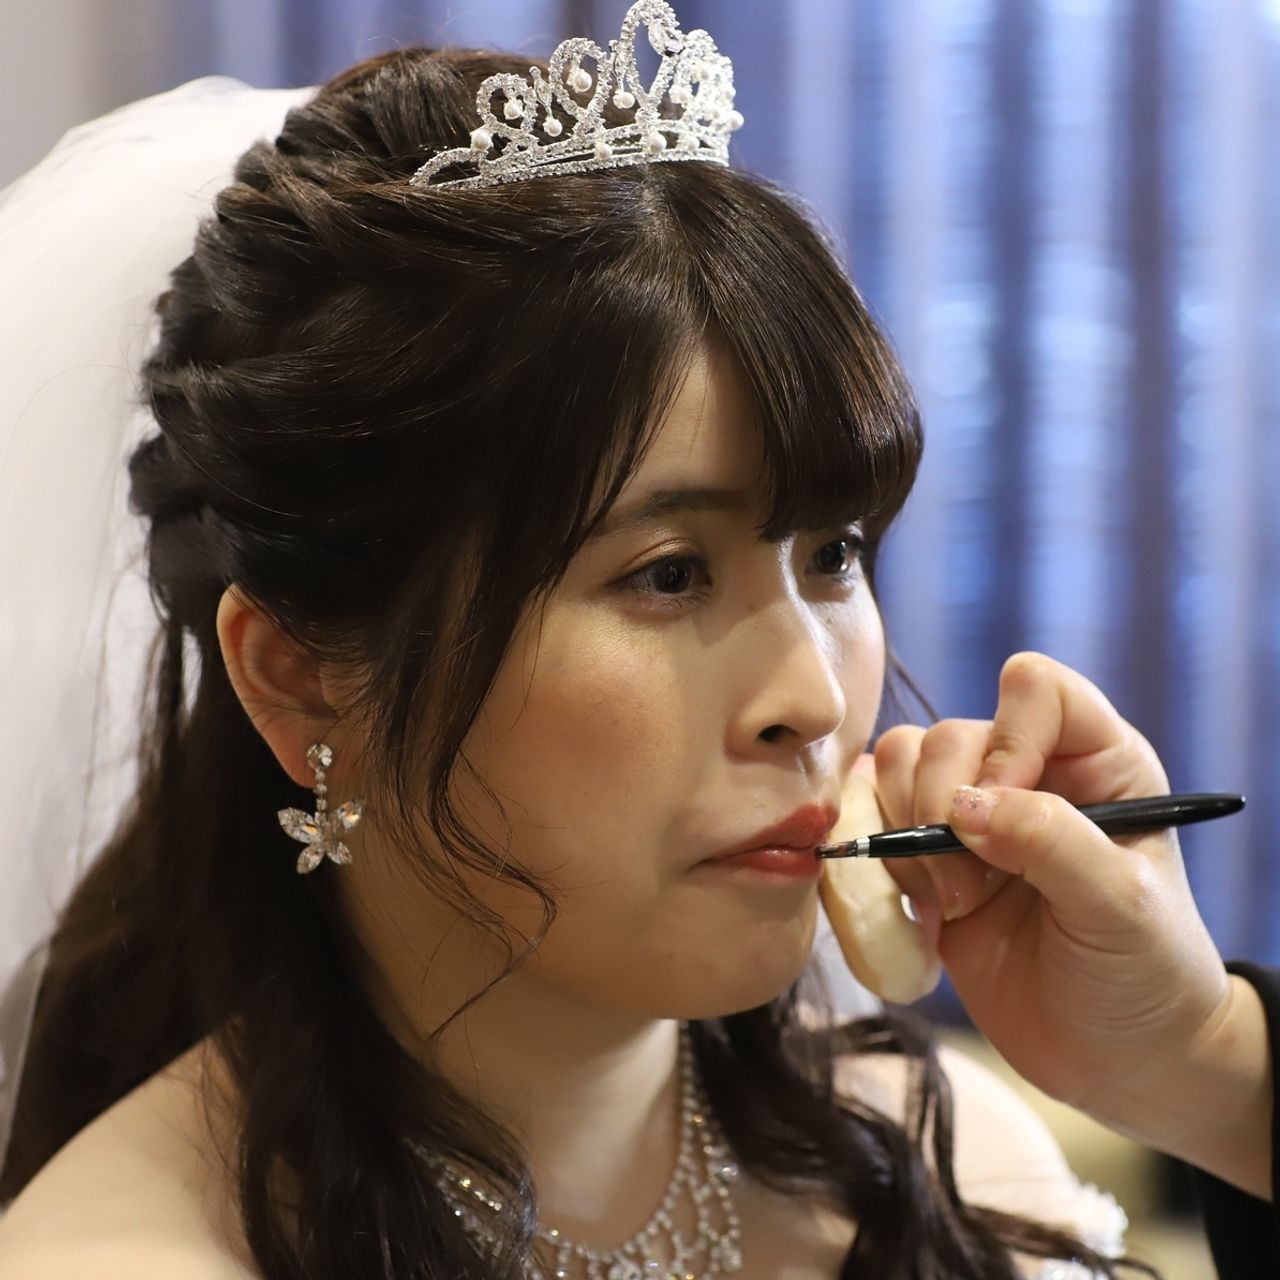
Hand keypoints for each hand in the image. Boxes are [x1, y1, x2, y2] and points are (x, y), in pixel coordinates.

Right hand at [871, 652, 1233, 1122]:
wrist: (1118, 1062)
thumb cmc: (1146, 976)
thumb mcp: (1119, 907)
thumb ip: (1049, 841)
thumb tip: (962, 807)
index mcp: (1095, 763)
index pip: (1035, 690)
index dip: (1007, 739)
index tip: (1003, 812)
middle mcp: (1028, 776)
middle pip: (946, 734)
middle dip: (940, 809)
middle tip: (970, 887)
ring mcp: (974, 821)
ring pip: (896, 768)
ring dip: (905, 837)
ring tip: (950, 904)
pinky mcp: (931, 865)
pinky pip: (874, 827)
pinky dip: (881, 866)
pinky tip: (924, 917)